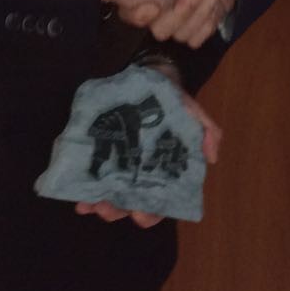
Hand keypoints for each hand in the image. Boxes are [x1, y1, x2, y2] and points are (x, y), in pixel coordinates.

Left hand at [75, 89, 223, 227]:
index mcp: (162, 173)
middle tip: (107, 208)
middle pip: (128, 204)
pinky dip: (83, 189)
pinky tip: (77, 194)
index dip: (150, 214)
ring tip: (90, 203)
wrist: (150, 77)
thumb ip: (207, 132)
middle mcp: (140, 175)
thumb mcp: (193, 113)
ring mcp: (118, 167)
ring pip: (107, 195)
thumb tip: (212, 158)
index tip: (140, 214)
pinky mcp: (102, 154)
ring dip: (98, 204)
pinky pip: (91, 176)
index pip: (159, 203)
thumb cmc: (173, 102)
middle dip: (117, 212)